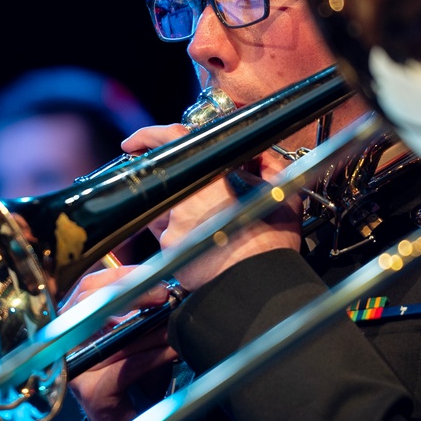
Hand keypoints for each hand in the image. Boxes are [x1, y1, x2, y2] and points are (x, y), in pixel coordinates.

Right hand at [61, 266, 178, 420]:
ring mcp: (76, 368)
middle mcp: (68, 343)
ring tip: (178, 320)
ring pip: (116, 336)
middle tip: (166, 293)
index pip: (91, 285)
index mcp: (76, 322)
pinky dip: (155, 356)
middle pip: (94, 303)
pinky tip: (173, 350)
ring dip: (153, 327)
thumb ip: (143, 309)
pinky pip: (127, 367)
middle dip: (134, 293)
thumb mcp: (137, 335)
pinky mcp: (91, 393)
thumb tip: (168, 281)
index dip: (122, 276)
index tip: (155, 274)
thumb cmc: (133, 378)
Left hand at [124, 125, 302, 289]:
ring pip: (166, 212)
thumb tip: (258, 157)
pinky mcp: (170, 251)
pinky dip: (186, 239)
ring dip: (183, 215)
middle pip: (169, 185)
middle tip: (207, 203)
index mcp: (209, 180)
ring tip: (215, 229)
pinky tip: (209, 248)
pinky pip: (170, 237)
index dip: (149, 136)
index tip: (137, 141)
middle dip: (181, 190)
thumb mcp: (284, 194)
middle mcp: (184, 202)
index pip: (172, 141)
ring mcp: (173, 228)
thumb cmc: (272, 245)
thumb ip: (269, 166)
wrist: (260, 285)